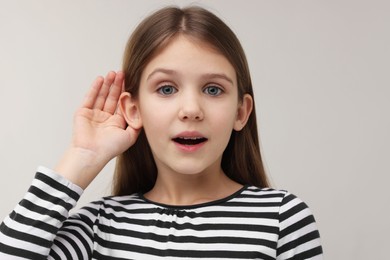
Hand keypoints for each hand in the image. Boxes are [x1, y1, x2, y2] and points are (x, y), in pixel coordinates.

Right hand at [55, 71, 139, 187]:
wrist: (92, 153)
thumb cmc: (110, 148)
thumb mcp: (130, 136)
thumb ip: (137, 124)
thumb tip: (142, 112)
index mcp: (116, 123)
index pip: (122, 103)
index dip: (126, 93)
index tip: (131, 82)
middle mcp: (105, 118)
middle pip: (112, 97)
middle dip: (117, 85)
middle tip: (122, 73)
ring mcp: (94, 114)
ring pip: (102, 95)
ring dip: (107, 84)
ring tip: (113, 73)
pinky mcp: (83, 112)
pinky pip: (90, 97)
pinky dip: (95, 88)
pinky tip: (101, 79)